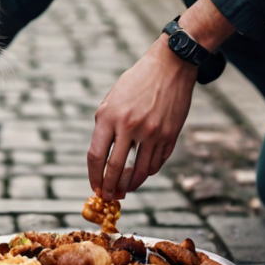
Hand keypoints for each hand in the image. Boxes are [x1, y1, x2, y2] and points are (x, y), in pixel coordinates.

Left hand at [87, 37, 196, 200]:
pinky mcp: (169, 135)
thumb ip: (105, 126)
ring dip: (130, 184)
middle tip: (109, 197)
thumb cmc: (136, 83)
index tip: (95, 187)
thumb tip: (102, 158)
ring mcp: (151, 132)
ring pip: (139, 171)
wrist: (170, 67)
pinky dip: (147, 172)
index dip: (94, 176)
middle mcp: (129, 126)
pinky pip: (156, 162)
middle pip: (115, 168)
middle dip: (110, 187)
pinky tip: (141, 174)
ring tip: (125, 190)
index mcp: (109, 116)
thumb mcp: (111, 100)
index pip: (96, 156)